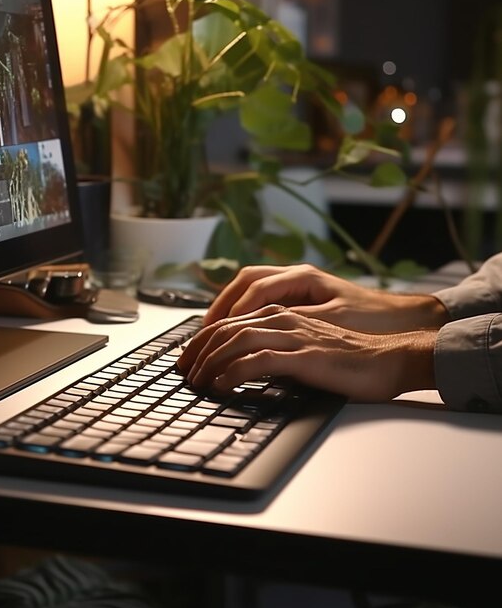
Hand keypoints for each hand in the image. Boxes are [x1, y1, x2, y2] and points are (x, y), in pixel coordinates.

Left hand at [177, 305, 437, 401]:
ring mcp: (293, 336)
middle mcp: (283, 319)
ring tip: (196, 381)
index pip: (230, 322)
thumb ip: (279, 349)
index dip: (204, 339)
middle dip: (198, 350)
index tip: (189, 358)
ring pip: (236, 341)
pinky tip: (220, 385)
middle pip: (225, 329)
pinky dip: (233, 372)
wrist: (391, 358)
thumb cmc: (351, 357)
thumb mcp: (306, 347)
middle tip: (183, 371)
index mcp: (282, 315)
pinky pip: (257, 361)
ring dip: (210, 362)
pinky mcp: (303, 357)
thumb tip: (249, 366)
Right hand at [204, 264, 448, 332]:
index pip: (257, 288)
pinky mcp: (299, 297)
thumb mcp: (333, 322)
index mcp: (304, 277)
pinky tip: (235, 328)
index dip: (236, 310)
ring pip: (250, 287)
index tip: (220, 332)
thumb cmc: (373, 321)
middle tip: (204, 330)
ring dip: (229, 306)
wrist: (403, 321)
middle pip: (245, 281)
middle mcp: (296, 275)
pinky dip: (243, 311)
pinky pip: (261, 299)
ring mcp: (296, 284)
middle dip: (222, 304)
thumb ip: (296, 322)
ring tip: (211, 329)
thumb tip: (259, 331)